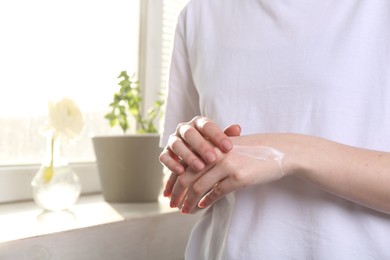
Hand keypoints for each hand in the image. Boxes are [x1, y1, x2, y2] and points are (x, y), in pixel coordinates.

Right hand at [159, 116, 240, 172]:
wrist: (198, 161)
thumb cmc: (214, 149)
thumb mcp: (221, 143)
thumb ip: (228, 136)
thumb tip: (237, 128)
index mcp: (198, 123)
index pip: (207, 125)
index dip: (217, 136)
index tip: (229, 148)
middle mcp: (184, 129)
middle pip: (190, 133)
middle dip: (201, 146)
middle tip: (212, 158)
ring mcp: (173, 140)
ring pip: (176, 145)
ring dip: (187, 156)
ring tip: (200, 167)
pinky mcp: (166, 153)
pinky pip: (164, 157)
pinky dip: (171, 164)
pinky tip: (181, 172)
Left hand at [169, 143, 285, 213]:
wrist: (279, 150)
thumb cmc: (253, 149)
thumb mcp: (229, 147)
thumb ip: (211, 155)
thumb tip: (193, 173)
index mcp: (211, 144)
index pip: (184, 163)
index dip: (173, 180)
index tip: (168, 191)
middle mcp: (215, 153)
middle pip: (187, 176)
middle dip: (177, 192)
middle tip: (172, 204)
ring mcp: (226, 165)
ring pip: (199, 187)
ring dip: (189, 201)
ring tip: (184, 210)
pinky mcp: (238, 177)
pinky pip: (216, 193)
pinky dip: (206, 201)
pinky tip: (202, 206)